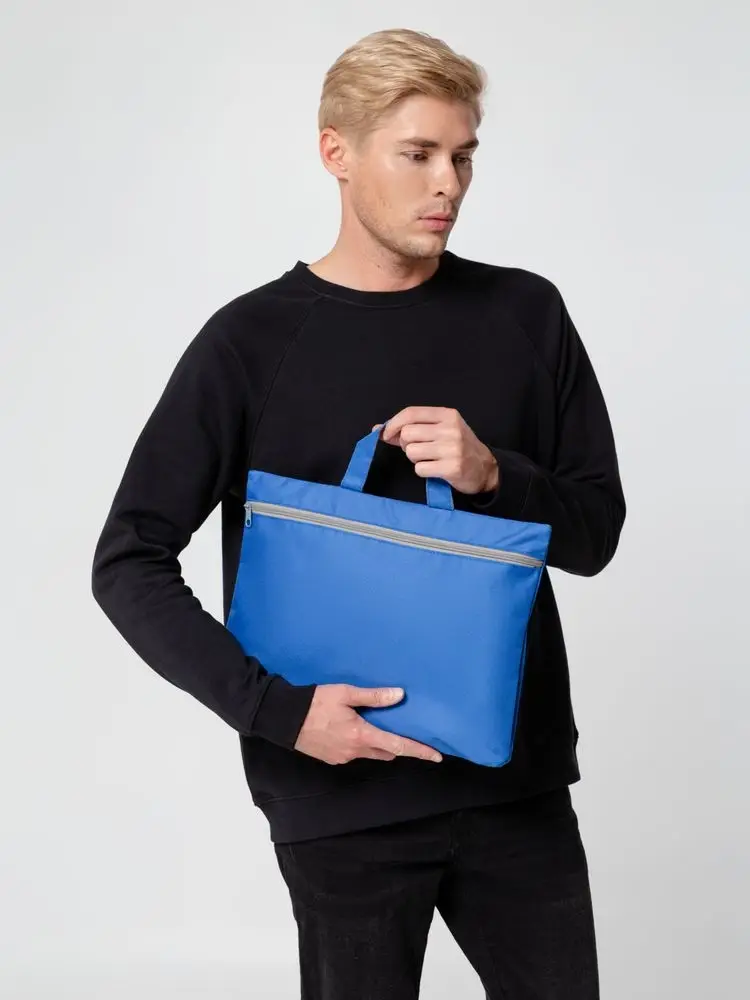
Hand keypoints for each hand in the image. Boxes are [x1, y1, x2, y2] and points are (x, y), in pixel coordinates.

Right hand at [294, 684, 442, 764]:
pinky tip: (356, 731)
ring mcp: (343, 757)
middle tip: (410, 736)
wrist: (283, 719)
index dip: (419, 751)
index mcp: (361, 734)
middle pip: (386, 752)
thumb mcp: (345, 693)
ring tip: (383, 730)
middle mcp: (355, 750)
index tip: (437, 756)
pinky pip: (355, 753)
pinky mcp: (333, 758)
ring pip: (371, 753)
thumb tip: (400, 695)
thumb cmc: (314, 703)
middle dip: (399, 747)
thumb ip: (373, 696)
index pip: (398, 746)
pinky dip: (363, 744)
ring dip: (380, 745)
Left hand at [373, 406, 498, 494]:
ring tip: (430, 459)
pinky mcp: (451, 468)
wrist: (485, 469)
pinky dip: (423, 471)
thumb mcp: (441, 430)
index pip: (410, 413)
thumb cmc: (458, 447)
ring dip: (415, 459)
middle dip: (406, 444)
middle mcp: (450, 429)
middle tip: (419, 449)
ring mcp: (452, 448)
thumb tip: (378, 430)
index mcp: (447, 415)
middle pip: (407, 434)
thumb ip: (412, 427)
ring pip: (411, 452)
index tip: (385, 434)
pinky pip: (420, 469)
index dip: (393, 424)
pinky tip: (435, 469)